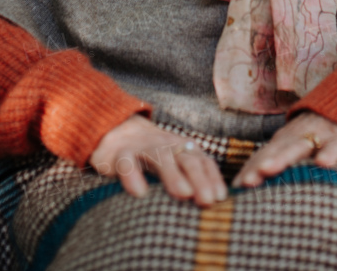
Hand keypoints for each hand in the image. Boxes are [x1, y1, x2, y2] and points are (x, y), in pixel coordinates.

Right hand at [89, 115, 226, 206]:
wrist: (116, 131)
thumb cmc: (154, 157)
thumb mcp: (175, 164)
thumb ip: (192, 179)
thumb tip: (212, 206)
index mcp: (184, 149)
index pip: (203, 162)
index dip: (212, 178)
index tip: (220, 198)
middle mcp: (168, 146)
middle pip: (187, 160)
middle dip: (199, 179)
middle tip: (208, 200)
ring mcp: (144, 148)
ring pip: (160, 157)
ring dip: (173, 174)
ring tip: (184, 193)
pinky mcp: (120, 154)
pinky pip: (127, 163)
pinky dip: (133, 175)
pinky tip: (140, 192)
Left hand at [231, 112, 336, 188]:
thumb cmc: (314, 139)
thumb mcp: (294, 149)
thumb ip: (276, 165)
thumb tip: (247, 190)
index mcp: (283, 142)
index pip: (263, 156)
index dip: (250, 170)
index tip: (237, 188)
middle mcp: (296, 137)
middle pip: (275, 151)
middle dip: (259, 165)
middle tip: (247, 181)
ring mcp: (318, 136)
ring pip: (299, 146)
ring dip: (283, 157)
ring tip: (268, 169)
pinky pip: (334, 147)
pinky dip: (329, 154)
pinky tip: (323, 164)